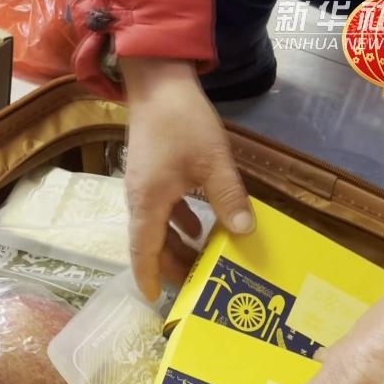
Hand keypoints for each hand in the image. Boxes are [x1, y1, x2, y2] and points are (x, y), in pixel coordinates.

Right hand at [121, 57, 254, 299]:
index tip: (158, 301)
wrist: (157, 82)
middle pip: (150, 244)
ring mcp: (143, 186)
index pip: (143, 252)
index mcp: (148, 204)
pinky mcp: (150, 173)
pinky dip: (178, 223)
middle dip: (171, 266)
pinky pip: (161, 210)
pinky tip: (200, 226)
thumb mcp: (213, 162)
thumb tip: (245, 233)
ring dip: (176, 245)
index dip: (150, 278)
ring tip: (201, 261)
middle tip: (196, 286)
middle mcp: (139, 200)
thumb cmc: (182, 123)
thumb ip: (228, 199)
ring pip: (156, 227)